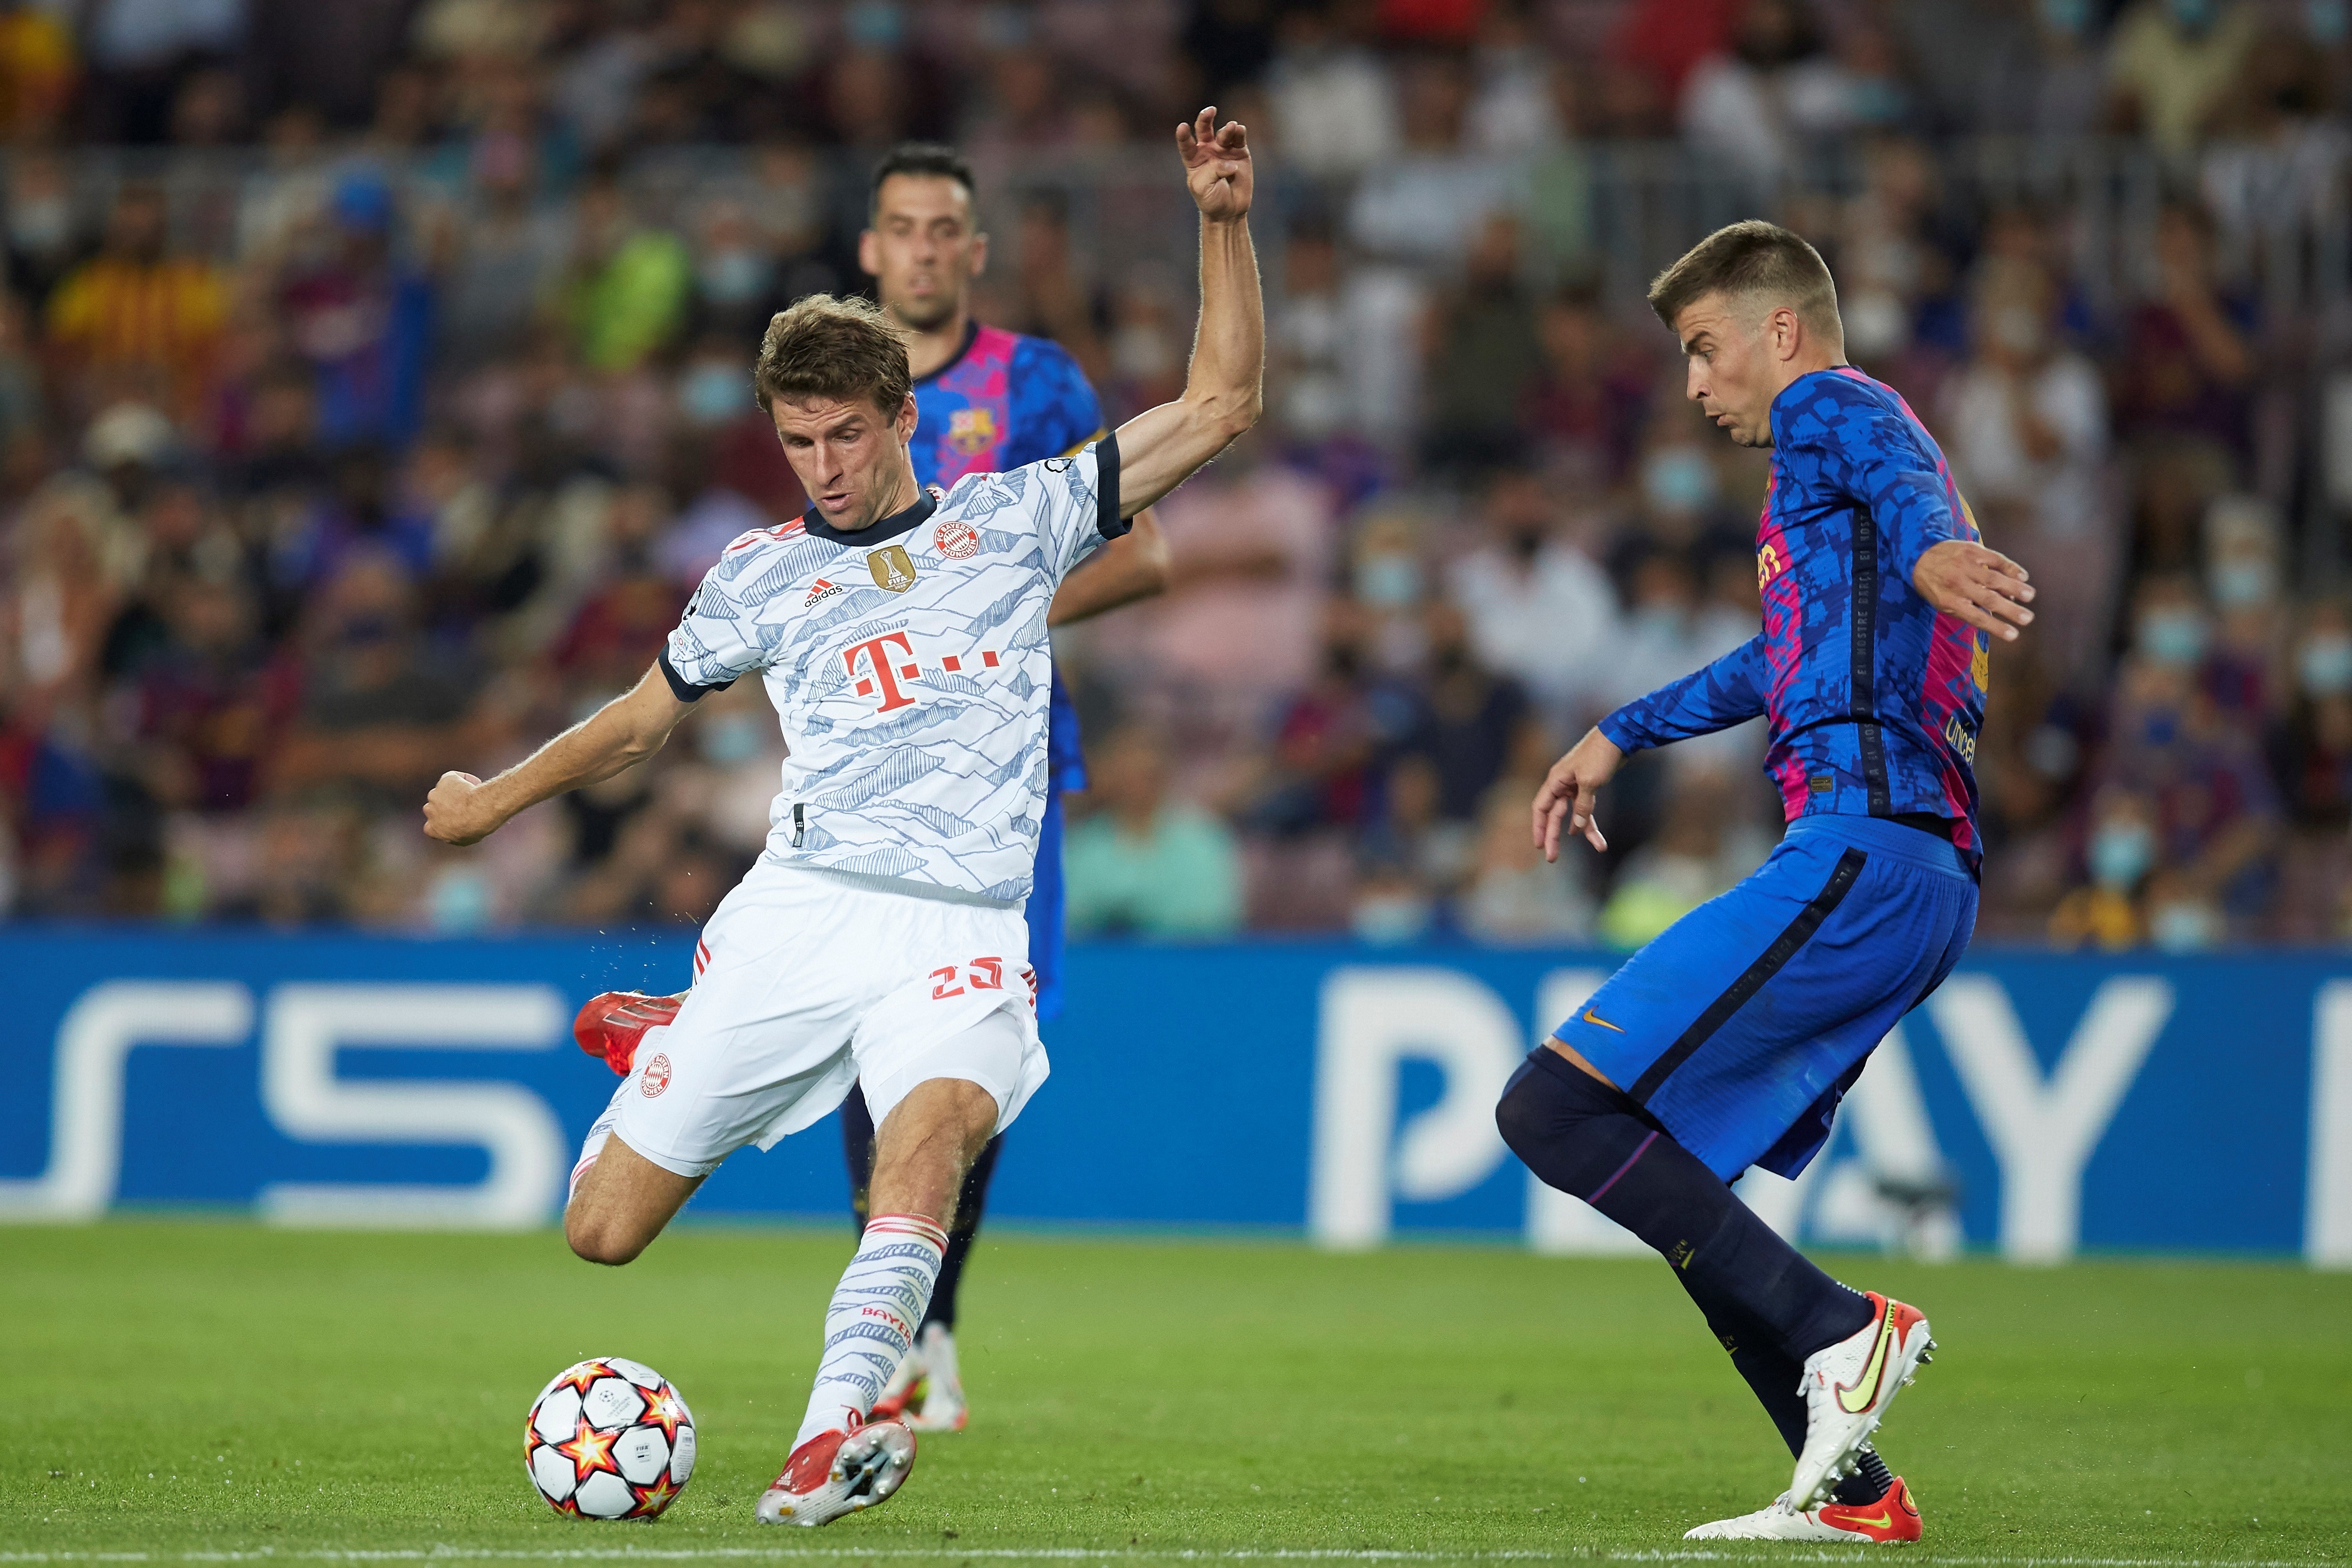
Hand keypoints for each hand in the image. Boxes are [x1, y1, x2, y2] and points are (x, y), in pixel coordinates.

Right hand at [422, 770, 500, 845]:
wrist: (479, 810)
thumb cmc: (476, 827)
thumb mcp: (465, 840)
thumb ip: (455, 835)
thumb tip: (458, 830)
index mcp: (432, 829)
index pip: (431, 826)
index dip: (442, 820)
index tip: (454, 819)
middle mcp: (429, 810)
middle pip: (436, 805)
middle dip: (447, 804)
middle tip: (465, 805)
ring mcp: (435, 793)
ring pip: (444, 790)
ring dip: (455, 791)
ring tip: (473, 794)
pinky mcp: (445, 779)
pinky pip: (454, 777)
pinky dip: (463, 778)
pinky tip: (474, 784)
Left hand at [1176, 107, 1250, 221]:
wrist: (1229, 210)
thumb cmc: (1211, 199)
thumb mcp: (1203, 187)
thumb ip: (1212, 170)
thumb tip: (1229, 161)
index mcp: (1193, 158)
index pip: (1186, 143)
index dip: (1183, 135)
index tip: (1182, 127)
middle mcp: (1207, 150)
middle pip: (1204, 129)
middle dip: (1205, 118)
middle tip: (1209, 111)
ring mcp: (1224, 149)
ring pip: (1224, 133)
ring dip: (1227, 129)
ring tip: (1231, 127)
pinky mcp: (1240, 152)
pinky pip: (1239, 138)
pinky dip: (1239, 132)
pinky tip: (1239, 129)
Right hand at [1532, 728, 1623, 861]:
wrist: (1619, 736)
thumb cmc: (1600, 754)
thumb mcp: (1590, 781)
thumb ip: (1583, 806)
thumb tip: (1577, 828)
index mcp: (1556, 780)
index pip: (1541, 808)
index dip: (1538, 827)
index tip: (1538, 845)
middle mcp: (1562, 784)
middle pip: (1555, 815)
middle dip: (1554, 837)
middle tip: (1552, 859)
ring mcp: (1575, 786)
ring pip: (1574, 814)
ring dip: (1584, 831)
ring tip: (1598, 847)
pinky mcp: (1589, 786)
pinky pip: (1587, 809)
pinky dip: (1590, 821)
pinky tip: (1592, 836)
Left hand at [1913, 539, 2034, 641]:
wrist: (1917, 554)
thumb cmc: (1933, 584)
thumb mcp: (1941, 602)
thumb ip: (1966, 609)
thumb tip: (1996, 614)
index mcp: (1949, 601)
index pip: (1976, 617)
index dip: (1996, 627)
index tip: (2013, 635)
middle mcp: (1957, 584)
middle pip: (1988, 599)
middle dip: (2010, 610)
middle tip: (2028, 619)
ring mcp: (1965, 566)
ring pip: (1994, 578)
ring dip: (2014, 588)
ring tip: (2030, 596)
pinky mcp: (1972, 550)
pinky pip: (1995, 559)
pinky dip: (2010, 567)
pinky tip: (2023, 576)